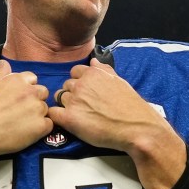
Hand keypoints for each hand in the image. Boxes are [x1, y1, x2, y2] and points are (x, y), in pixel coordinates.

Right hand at [0, 59, 51, 158]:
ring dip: (37, 116)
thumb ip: (1, 75)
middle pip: (43, 93)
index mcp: (18, 80)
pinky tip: (26, 134)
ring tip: (21, 125)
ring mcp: (37, 109)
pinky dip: (40, 130)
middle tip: (20, 113)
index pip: (33, 79)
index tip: (18, 99)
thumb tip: (4, 63)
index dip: (27, 89)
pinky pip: (48, 125)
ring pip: (45, 110)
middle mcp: (30, 91)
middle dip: (34, 101)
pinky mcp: (40, 126)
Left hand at [48, 58, 170, 153]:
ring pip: (59, 98)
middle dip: (73, 94)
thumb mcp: (119, 81)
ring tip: (79, 115)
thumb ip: (104, 70)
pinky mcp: (69, 118)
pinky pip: (53, 113)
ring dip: (66, 105)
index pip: (75, 72)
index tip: (86, 93)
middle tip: (84, 107)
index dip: (79, 82)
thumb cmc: (131, 106)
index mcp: (93, 73)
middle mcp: (81, 84)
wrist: (136, 127)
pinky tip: (68, 122)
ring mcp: (74, 101)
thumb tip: (93, 61)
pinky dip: (57, 117)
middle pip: (66, 85)